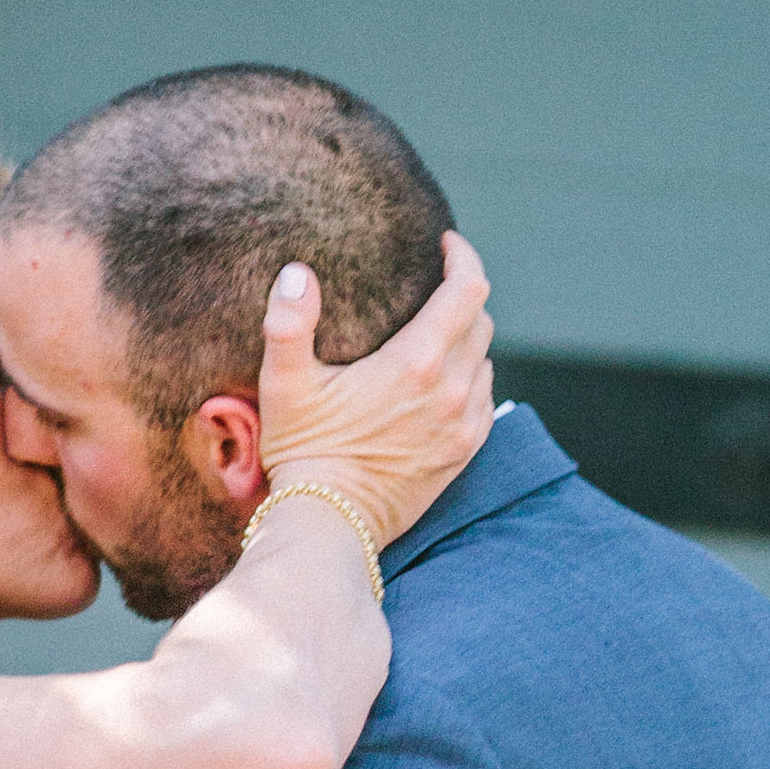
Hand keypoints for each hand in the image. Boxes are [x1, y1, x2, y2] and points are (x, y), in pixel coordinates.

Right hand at [254, 231, 493, 547]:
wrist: (329, 523)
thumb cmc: (303, 452)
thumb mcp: (284, 384)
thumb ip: (289, 322)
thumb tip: (298, 273)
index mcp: (417, 363)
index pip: (469, 289)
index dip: (464, 257)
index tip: (445, 245)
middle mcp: (452, 391)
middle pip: (480, 321)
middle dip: (461, 296)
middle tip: (431, 287)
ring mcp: (464, 425)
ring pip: (485, 359)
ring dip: (466, 340)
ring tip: (435, 333)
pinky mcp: (464, 453)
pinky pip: (484, 399)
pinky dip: (470, 379)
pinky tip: (443, 381)